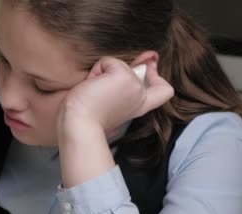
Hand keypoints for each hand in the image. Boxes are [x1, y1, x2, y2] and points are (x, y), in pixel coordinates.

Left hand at [58, 57, 173, 137]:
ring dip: (102, 73)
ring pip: (119, 64)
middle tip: (102, 86)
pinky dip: (96, 70)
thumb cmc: (85, 116)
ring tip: (93, 91)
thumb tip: (129, 65)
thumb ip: (119, 86)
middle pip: (140, 71)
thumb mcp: (108, 100)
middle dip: (124, 68)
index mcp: (138, 106)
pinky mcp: (124, 77)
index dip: (158, 76)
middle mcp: (140, 97)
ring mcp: (134, 86)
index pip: (164, 91)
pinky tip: (91, 85)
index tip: (146, 69)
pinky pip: (108, 61)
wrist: (77, 124)